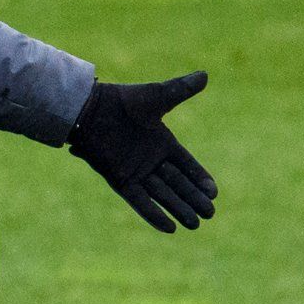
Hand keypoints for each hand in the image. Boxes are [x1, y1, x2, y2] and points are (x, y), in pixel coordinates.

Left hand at [65, 71, 216, 231]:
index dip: (200, 178)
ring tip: (195, 224)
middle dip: (193, 198)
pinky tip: (170, 228)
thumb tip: (205, 75)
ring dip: (178, 209)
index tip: (214, 192)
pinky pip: (140, 202)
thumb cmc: (121, 101)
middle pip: (177, 184)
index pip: (186, 165)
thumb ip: (181, 90)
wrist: (89, 109)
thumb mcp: (156, 96)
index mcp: (161, 142)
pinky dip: (153, 214)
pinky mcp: (120, 180)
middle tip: (210, 214)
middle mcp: (150, 160)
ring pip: (162, 195)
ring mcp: (135, 172)